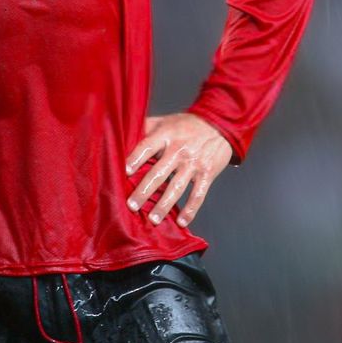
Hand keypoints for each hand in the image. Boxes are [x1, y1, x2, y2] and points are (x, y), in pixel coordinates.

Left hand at [125, 113, 231, 228]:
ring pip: (177, 187)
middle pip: (159, 172)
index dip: (135, 158)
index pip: (147, 147)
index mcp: (166, 134)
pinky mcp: (207, 174)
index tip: (124, 172)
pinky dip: (191, 210)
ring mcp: (194, 163)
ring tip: (153, 219)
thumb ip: (145, 127)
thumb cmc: (186, 124)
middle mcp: (179, 149)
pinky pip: (198, 194)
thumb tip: (122, 137)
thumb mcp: (165, 121)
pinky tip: (182, 222)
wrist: (218, 125)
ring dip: (164, 205)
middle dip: (144, 190)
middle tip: (132, 205)